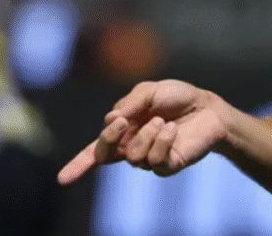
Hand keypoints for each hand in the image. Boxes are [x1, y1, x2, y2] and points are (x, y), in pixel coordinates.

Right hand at [58, 79, 230, 184]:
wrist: (208, 106)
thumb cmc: (179, 97)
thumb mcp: (151, 91)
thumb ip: (129, 103)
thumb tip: (110, 120)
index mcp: (124, 130)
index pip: (97, 150)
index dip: (79, 165)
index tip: (62, 179)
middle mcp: (132, 147)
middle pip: (105, 154)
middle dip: (109, 138)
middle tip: (123, 123)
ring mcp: (149, 158)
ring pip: (132, 156)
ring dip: (146, 134)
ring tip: (163, 121)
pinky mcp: (166, 165)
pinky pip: (154, 160)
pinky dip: (162, 141)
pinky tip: (172, 129)